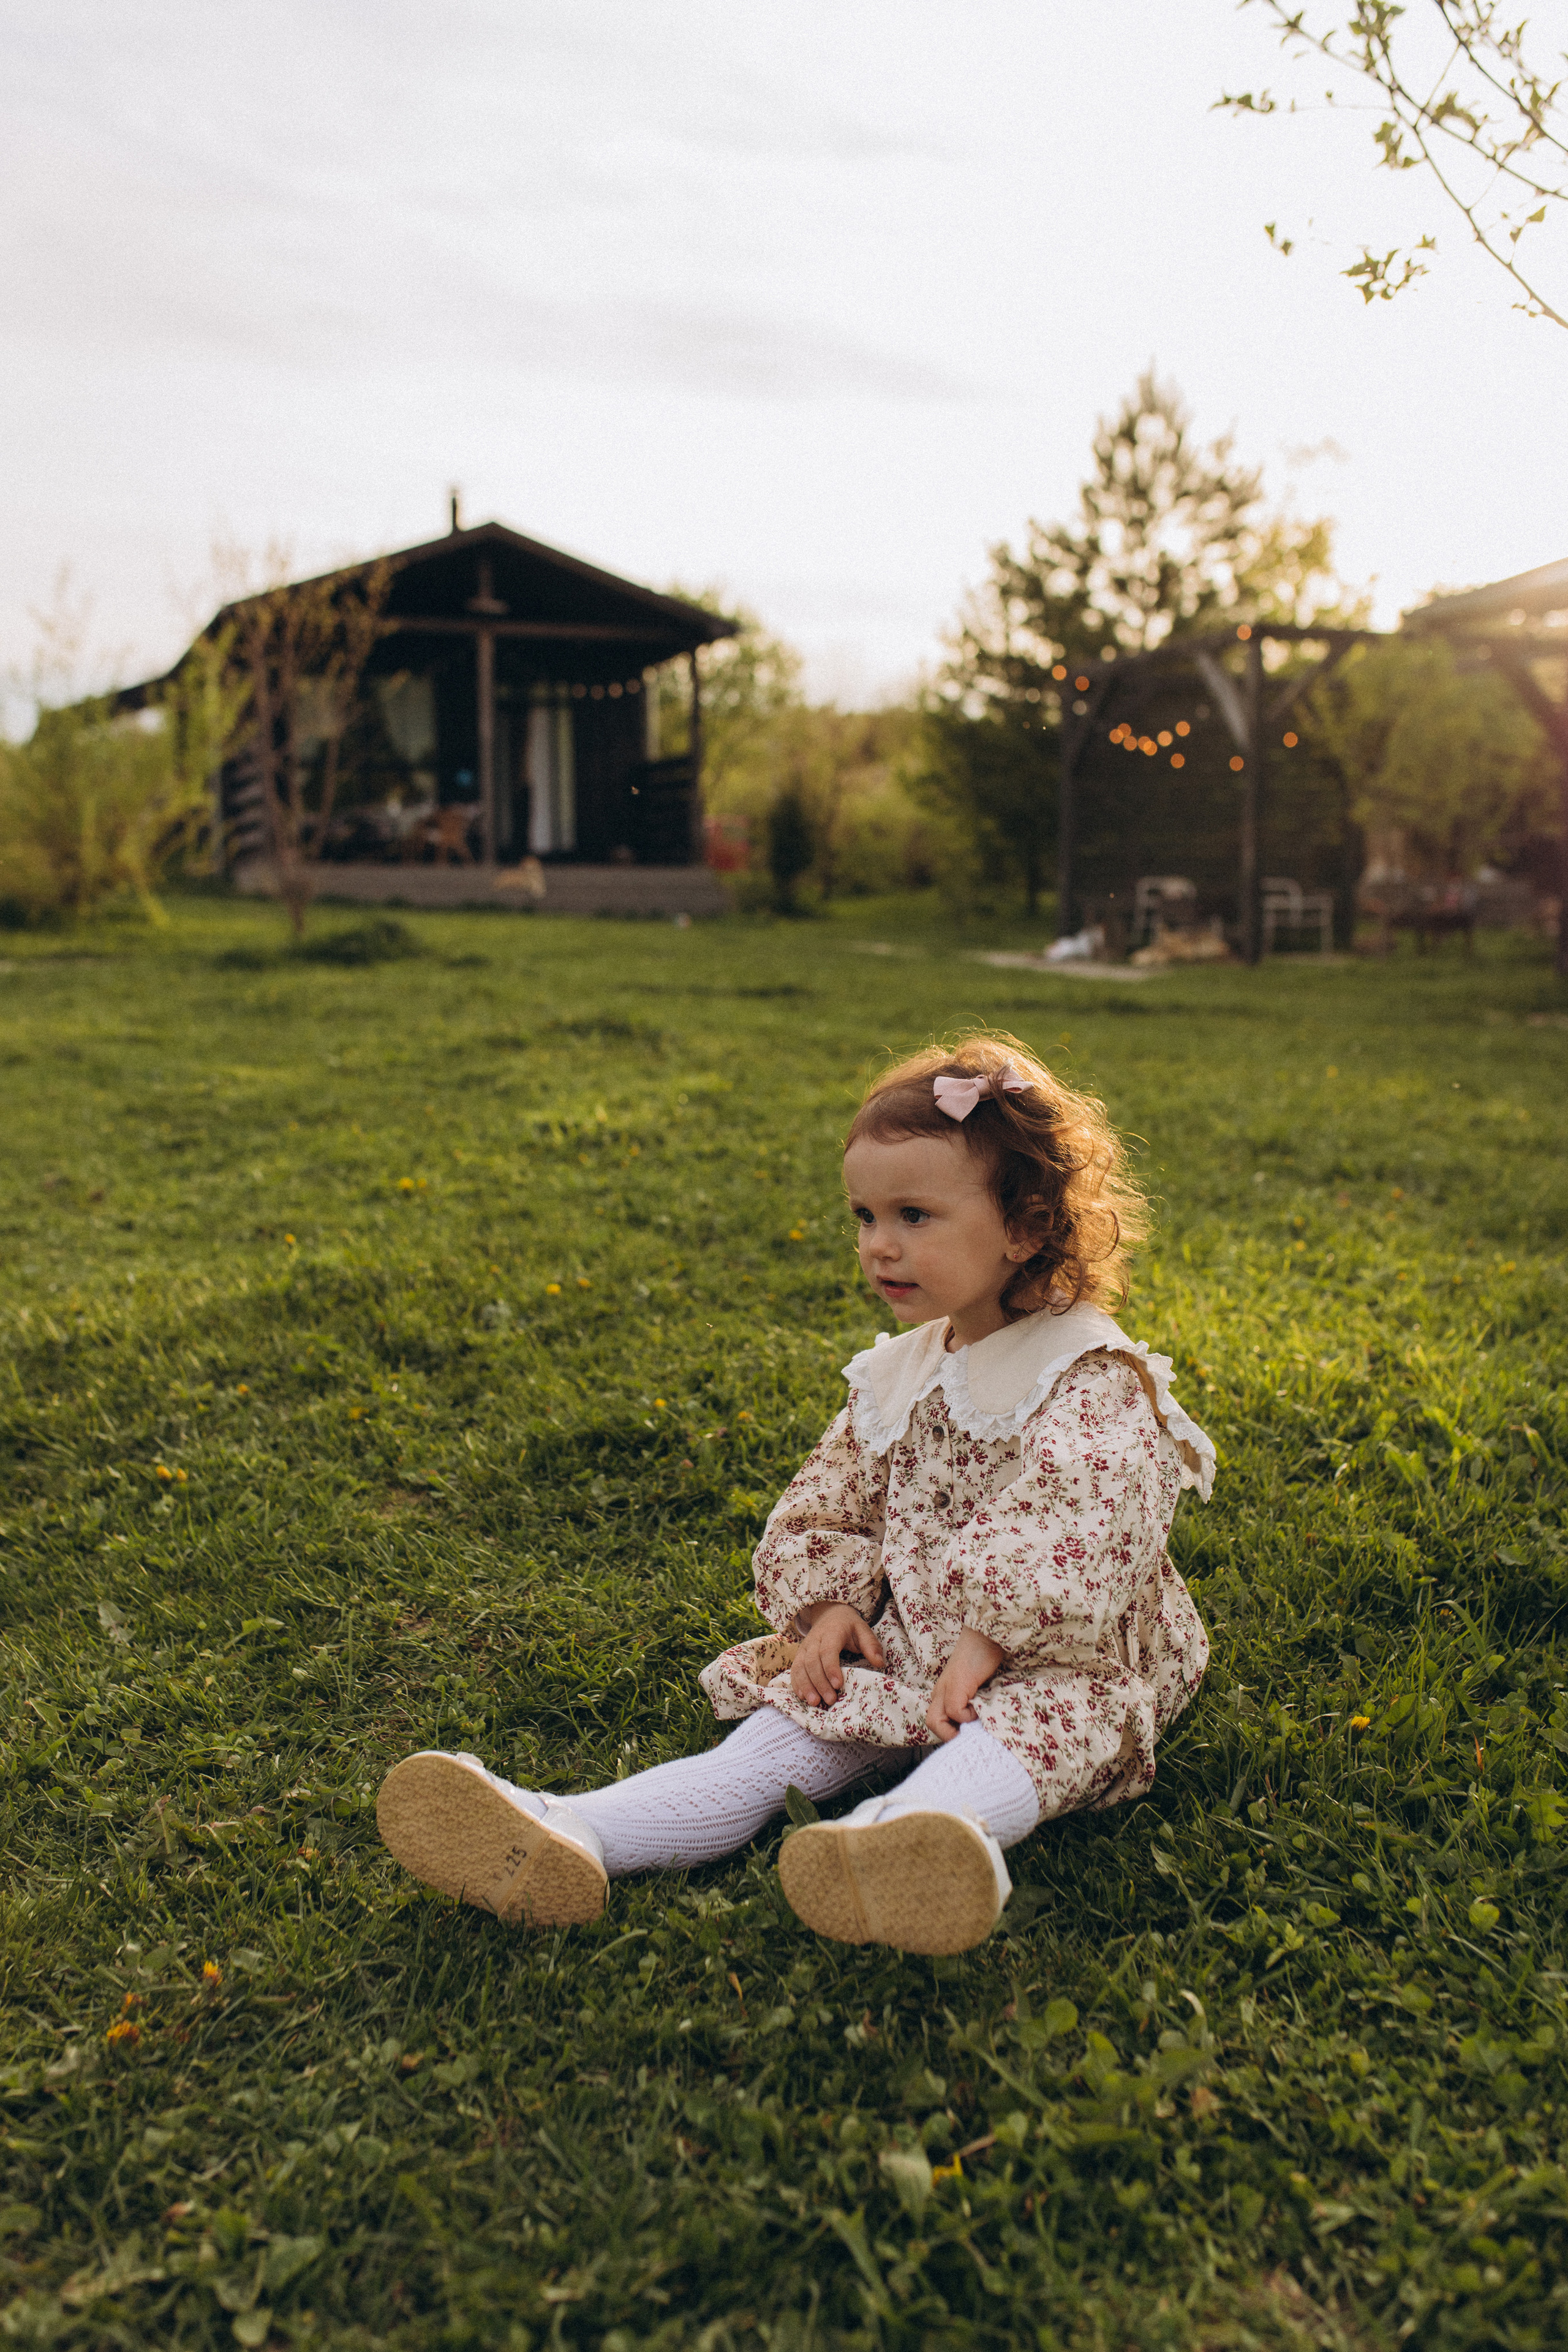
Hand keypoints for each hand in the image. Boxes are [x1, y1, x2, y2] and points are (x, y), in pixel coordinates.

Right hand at [789, 1603, 884, 1708]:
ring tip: (814, 1702)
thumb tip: (879, 1663)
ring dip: (806, 1685)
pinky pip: (794, 1669)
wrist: (830, 1613)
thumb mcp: (862, 1629)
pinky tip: (802, 1696)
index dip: (831, 1668)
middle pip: (812, 1662)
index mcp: (831, 1632)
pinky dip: (796, 1683)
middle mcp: (814, 1640)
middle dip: (820, 1682)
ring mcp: (804, 1647)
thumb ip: (871, 1645)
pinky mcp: (799, 1655)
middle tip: (830, 1699)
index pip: (828, 1651)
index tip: (838, 1684)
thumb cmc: (848, 1625)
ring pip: (800, 1666)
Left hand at [926, 1627, 1005, 1742]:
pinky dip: (967, 1716)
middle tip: (970, 1733)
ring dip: (955, 1729)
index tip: (968, 1733)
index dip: (950, 1731)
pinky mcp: (956, 1685)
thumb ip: (972, 1702)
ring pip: (935, 1721)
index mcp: (943, 1691)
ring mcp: (946, 1688)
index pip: (937, 1720)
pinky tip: (979, 1706)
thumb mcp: (976, 1687)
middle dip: (949, 1734)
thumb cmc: (985, 1659)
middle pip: (931, 1722)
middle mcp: (940, 1691)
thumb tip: (979, 1726)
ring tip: (974, 1723)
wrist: (986, 1636)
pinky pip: (954, 1711)